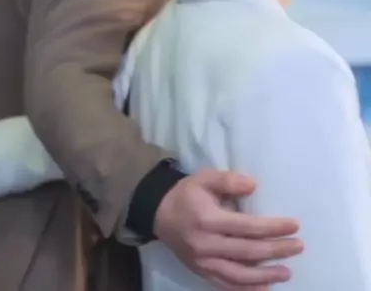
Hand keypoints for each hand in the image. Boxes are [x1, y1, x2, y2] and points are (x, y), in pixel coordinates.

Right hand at [153, 169, 303, 288]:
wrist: (159, 214)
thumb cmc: (186, 193)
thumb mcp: (204, 178)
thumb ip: (228, 180)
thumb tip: (253, 185)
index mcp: (208, 220)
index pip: (247, 227)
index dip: (272, 228)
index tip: (294, 225)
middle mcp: (207, 245)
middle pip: (248, 251)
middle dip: (276, 250)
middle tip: (298, 246)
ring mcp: (204, 263)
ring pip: (239, 274)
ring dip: (266, 275)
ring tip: (287, 272)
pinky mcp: (202, 273)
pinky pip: (227, 285)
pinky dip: (247, 289)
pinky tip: (265, 288)